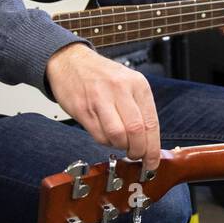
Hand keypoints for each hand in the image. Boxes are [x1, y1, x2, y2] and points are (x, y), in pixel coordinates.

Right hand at [45, 42, 160, 169]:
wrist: (70, 61)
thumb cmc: (102, 75)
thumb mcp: (128, 83)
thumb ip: (140, 109)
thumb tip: (150, 142)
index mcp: (137, 84)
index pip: (151, 123)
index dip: (153, 148)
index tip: (152, 162)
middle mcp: (120, 89)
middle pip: (136, 131)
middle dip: (138, 151)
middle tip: (136, 155)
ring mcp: (100, 99)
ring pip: (117, 136)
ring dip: (120, 147)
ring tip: (120, 144)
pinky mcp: (83, 109)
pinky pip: (98, 135)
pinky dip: (105, 142)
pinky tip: (106, 135)